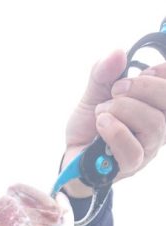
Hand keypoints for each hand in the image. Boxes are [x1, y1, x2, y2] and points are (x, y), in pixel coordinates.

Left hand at [61, 50, 165, 197]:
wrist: (72, 155)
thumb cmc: (90, 127)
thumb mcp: (94, 93)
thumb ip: (104, 74)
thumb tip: (118, 53)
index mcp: (154, 107)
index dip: (163, 73)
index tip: (143, 70)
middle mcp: (157, 128)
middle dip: (142, 87)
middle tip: (115, 90)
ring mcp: (147, 149)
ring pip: (153, 125)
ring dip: (123, 110)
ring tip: (101, 112)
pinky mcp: (130, 166)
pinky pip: (133, 150)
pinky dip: (116, 132)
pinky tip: (102, 125)